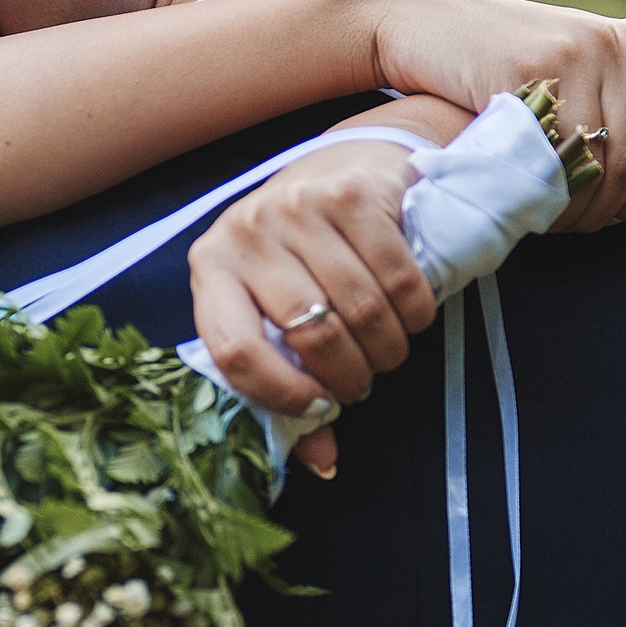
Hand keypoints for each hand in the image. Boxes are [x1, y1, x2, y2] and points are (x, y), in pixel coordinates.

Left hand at [187, 139, 436, 467]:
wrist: (345, 165)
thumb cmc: (302, 254)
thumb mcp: (276, 309)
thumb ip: (289, 382)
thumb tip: (323, 461)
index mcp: (211, 267)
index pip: (233, 352)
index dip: (281, 396)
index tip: (318, 409)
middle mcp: (247, 231)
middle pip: (310, 336)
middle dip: (349, 378)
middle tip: (362, 382)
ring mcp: (300, 207)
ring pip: (359, 311)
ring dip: (386, 350)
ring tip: (387, 352)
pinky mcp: (354, 194)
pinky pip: (398, 278)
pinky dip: (414, 314)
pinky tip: (411, 317)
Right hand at [362, 0, 625, 230]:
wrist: (411, 22)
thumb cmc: (489, 47)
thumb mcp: (569, 43)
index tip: (606, 217)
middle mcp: (610, 44)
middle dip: (606, 209)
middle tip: (570, 229)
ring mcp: (570, 54)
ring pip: (597, 163)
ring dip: (575, 207)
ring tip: (546, 222)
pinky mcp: (527, 68)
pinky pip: (552, 152)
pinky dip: (542, 191)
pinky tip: (523, 202)